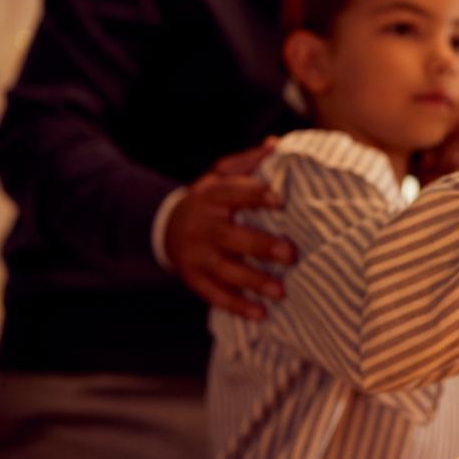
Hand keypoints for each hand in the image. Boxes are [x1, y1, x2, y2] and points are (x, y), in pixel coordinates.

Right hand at [165, 137, 296, 319]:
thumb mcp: (218, 174)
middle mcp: (202, 225)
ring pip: (224, 269)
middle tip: (292, 254)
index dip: (255, 195)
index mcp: (210, 195)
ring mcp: (196, 254)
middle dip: (261, 246)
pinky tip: (260, 314)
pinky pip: (214, 295)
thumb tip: (277, 144)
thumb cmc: (207, 198)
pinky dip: (237, 306)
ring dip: (253, 281)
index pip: (233, 192)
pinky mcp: (193, 278)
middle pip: (231, 236)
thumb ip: (247, 163)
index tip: (280, 199)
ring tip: (281, 291)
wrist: (167, 225)